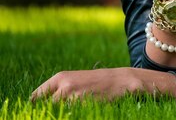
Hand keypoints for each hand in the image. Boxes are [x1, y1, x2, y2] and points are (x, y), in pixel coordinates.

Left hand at [30, 67, 175, 101]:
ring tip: (81, 107)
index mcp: (60, 77)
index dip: (35, 109)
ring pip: (59, 113)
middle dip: (51, 113)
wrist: (123, 80)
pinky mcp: (86, 106)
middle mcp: (65, 86)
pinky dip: (77, 114)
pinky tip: (86, 110)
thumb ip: (58, 92)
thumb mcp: (75, 81)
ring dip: (65, 113)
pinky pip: (73, 115)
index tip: (41, 113)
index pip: (35, 99)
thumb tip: (40, 107)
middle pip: (46, 108)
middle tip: (62, 112)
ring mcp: (75, 97)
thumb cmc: (97, 82)